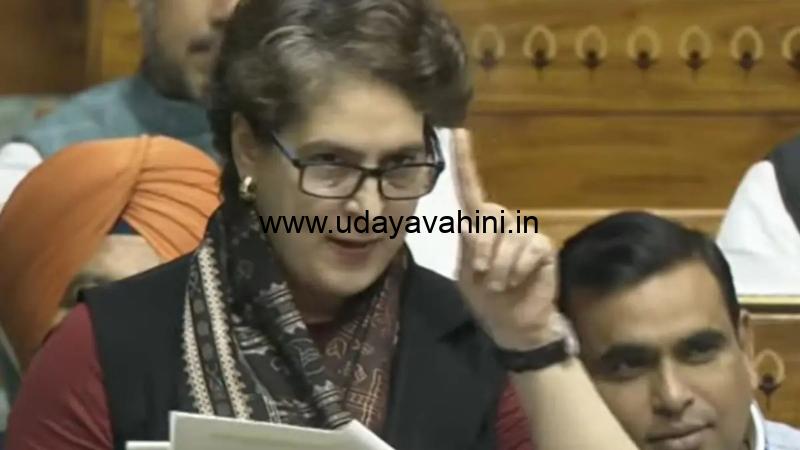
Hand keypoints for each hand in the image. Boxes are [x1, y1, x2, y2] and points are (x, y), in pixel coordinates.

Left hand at [450, 129, 558, 350]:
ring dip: (499, 269)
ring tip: (500, 285)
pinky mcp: (543, 246)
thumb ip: (469, 248)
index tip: (457, 132)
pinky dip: (517, 270)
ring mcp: (524, 232)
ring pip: (507, 237)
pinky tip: (518, 281)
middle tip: (483, 276)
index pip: (468, 190)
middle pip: (488, 216)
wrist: (512, 326)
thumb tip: (476, 227)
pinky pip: (528, 249)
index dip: (464, 161)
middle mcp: (501, 223)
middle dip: (481, 250)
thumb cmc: (486, 299)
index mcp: (476, 227)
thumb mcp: (466, 275)